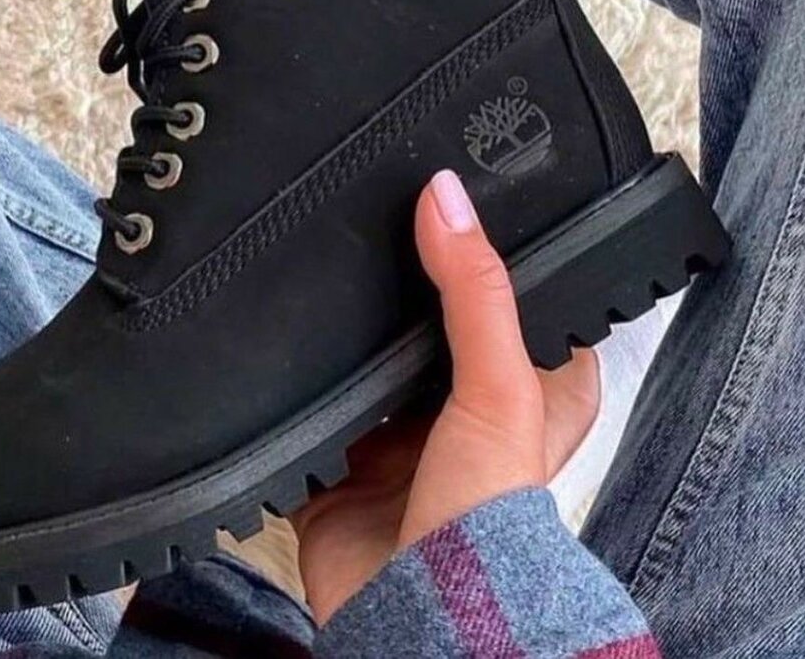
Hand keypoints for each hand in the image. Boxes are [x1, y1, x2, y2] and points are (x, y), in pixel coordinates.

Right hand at [290, 170, 599, 625]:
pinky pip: (309, 407)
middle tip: (372, 214)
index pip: (512, 293)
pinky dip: (294, 382)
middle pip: (429, 321)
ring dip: (346, 332)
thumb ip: (477, 290)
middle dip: (402, 283)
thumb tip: (446, 196)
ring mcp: (400, 435)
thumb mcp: (499, 384)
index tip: (453, 189)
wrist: (415, 615)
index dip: (488, 247)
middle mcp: (462, 407)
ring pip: (367, 359)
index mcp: (524, 387)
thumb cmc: (487, 518)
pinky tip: (280, 337)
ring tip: (320, 261)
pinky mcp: (342, 462)